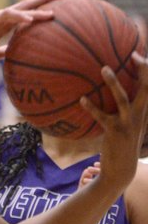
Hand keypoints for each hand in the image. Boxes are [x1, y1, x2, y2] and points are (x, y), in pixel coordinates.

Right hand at [0, 0, 60, 64]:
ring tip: (52, 11)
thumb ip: (6, 52)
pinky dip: (20, 17)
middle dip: (43, 0)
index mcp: (4, 25)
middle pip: (27, 5)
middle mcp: (3, 18)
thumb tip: (16, 57)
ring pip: (21, 9)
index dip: (40, 9)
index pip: (26, 14)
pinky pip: (9, 15)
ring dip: (37, 9)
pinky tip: (31, 19)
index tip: (55, 8)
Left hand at [80, 52, 147, 191]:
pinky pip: (102, 116)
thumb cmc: (120, 144)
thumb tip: (105, 95)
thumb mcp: (125, 125)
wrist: (121, 169)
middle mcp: (139, 115)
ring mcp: (128, 123)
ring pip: (123, 98)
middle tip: (134, 54)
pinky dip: (92, 107)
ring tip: (103, 68)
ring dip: (113, 82)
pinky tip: (82, 99)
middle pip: (147, 88)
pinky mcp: (114, 132)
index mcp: (143, 111)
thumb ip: (120, 110)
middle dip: (143, 70)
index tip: (141, 53)